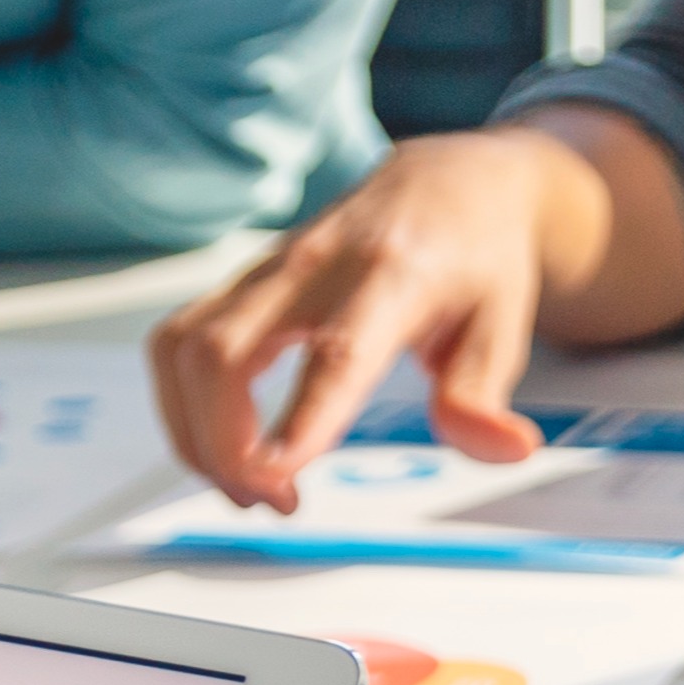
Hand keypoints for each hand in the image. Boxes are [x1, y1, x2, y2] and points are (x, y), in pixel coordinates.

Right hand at [145, 107, 683, 511]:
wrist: (448, 183)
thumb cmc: (477, 257)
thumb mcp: (504, 326)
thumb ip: (484, 394)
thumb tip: (506, 449)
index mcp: (392, 277)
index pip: (334, 353)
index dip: (299, 417)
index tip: (275, 476)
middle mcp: (314, 266)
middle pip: (225, 352)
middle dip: (224, 444)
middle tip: (274, 502)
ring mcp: (267, 269)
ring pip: (183, 346)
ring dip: (193, 431)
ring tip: (246, 486)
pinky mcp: (241, 282)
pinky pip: (178, 342)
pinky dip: (182, 405)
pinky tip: (223, 444)